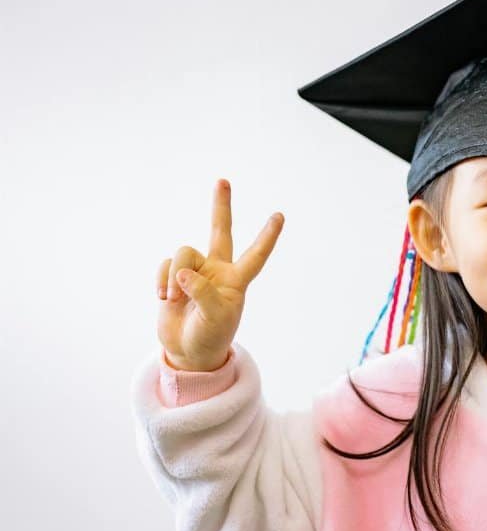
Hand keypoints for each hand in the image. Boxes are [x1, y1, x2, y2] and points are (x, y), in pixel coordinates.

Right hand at [156, 178, 283, 370]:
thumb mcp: (215, 318)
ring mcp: (194, 271)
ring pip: (183, 253)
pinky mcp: (172, 275)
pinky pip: (166, 266)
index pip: (255, 255)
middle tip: (223, 181)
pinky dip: (162, 281)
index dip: (267, 236)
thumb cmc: (210, 335)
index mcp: (236, 280)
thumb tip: (182, 272)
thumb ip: (202, 293)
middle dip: (221, 207)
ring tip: (173, 299)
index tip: (280, 216)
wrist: (187, 350)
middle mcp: (217, 270)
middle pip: (220, 231)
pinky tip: (164, 298)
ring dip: (174, 277)